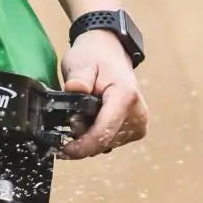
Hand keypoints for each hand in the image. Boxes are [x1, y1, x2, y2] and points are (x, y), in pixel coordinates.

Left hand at [59, 29, 147, 159]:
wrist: (110, 52)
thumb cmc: (94, 57)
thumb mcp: (80, 62)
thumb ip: (78, 79)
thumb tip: (74, 89)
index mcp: (126, 97)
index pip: (103, 133)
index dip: (82, 146)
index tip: (63, 150)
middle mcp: (138, 113)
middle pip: (104, 142)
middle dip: (82, 139)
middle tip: (68, 121)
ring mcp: (139, 123)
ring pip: (107, 144)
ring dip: (89, 138)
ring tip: (80, 116)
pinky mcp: (136, 129)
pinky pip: (111, 141)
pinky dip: (96, 136)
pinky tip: (89, 121)